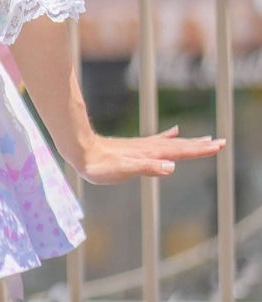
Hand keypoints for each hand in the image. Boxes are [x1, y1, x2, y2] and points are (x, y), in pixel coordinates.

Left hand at [74, 126, 224, 184]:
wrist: (79, 150)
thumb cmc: (99, 164)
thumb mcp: (124, 170)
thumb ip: (147, 168)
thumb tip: (171, 166)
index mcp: (150, 154)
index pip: (180, 152)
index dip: (199, 150)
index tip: (218, 146)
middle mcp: (148, 149)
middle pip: (180, 146)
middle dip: (200, 146)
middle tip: (221, 142)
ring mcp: (142, 147)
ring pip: (171, 143)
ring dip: (189, 142)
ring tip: (205, 139)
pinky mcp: (134, 148)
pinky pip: (157, 141)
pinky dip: (169, 137)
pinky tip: (174, 132)